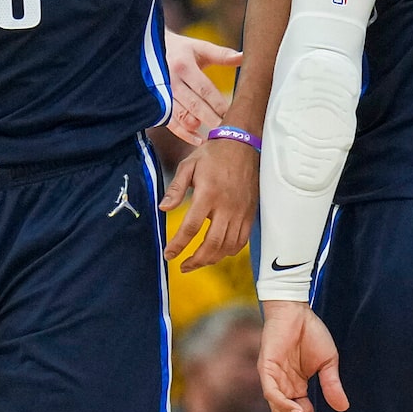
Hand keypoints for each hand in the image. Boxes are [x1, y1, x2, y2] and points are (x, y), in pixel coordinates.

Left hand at [159, 135, 255, 269]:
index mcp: (208, 194)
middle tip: (183, 266)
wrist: (243, 145)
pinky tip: (218, 253)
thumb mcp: (188, 165)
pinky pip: (241, 241)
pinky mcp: (249, 214)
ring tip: (198, 262)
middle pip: (212, 244)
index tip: (168, 254)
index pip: (190, 228)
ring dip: (211, 259)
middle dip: (196, 261)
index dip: (178, 245)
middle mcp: (226, 207)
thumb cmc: (213, 154)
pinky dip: (229, 252)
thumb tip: (163, 209)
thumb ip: (175, 189)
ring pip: (227, 246)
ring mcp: (240, 212)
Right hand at [161, 32, 239, 142]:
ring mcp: (161, 95)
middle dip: (212, 119)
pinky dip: (184, 134)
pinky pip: (170, 123)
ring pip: (182, 116)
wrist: (143, 50)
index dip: (219, 104)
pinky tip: (199, 140)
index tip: (234, 114)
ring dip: (199, 128)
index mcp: (183, 65)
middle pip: (195, 105)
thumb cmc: (177, 49)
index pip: (205, 89)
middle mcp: (170, 81)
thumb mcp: (197, 48)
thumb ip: (221, 54)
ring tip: (215, 137)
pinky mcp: (155, 105)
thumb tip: (244, 57)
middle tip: (228, 131)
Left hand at [259, 300, 346, 411]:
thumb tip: (343, 408)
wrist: (296, 310)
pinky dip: (284, 405)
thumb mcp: (327, 363)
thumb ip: (332, 385)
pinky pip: (272, 394)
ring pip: (280, 411)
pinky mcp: (266, 371)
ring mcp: (273, 381)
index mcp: (296, 389)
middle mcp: (283, 389)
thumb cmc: (310, 333)